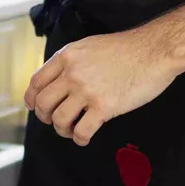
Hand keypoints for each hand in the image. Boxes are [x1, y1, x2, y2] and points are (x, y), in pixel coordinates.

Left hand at [24, 28, 182, 144]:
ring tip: (71, 130)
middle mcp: (72, 73)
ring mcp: (86, 90)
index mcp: (67, 56)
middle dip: (45, 117)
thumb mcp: (89, 46)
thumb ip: (71, 62)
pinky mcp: (104, 107)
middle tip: (54, 121)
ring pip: (59, 120)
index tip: (34, 106)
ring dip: (62, 130)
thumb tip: (59, 80)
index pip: (36, 81)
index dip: (31, 98)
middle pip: (43, 103)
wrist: (153, 51)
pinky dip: (79, 139)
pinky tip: (84, 138)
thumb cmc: (126, 49)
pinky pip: (81, 131)